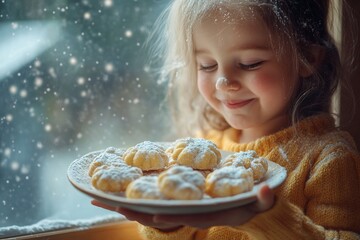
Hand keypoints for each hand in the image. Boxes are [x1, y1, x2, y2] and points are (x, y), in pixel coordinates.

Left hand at [91, 184, 274, 229]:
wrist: (245, 209)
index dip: (161, 215)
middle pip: (155, 215)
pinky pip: (154, 200)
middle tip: (103, 202)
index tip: (141, 211)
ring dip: (127, 204)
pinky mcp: (177, 201)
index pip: (180, 216)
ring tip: (100, 197)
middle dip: (131, 210)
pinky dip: (137, 196)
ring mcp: (180, 209)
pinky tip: (122, 188)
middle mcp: (188, 214)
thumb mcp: (261, 201)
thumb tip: (265, 189)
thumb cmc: (252, 205)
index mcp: (204, 214)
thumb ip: (264, 197)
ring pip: (150, 209)